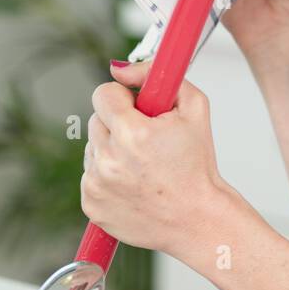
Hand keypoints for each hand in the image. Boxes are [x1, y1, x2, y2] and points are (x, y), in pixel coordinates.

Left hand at [80, 60, 230, 258]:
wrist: (199, 220)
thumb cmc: (198, 167)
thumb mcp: (195, 109)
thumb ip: (157, 76)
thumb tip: (120, 69)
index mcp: (133, 134)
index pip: (103, 94)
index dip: (123, 98)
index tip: (137, 109)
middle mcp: (109, 160)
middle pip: (96, 120)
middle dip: (119, 124)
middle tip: (146, 141)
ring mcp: (96, 185)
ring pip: (92, 148)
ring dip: (112, 150)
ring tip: (143, 167)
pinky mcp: (91, 205)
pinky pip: (90, 176)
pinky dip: (108, 177)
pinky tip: (134, 185)